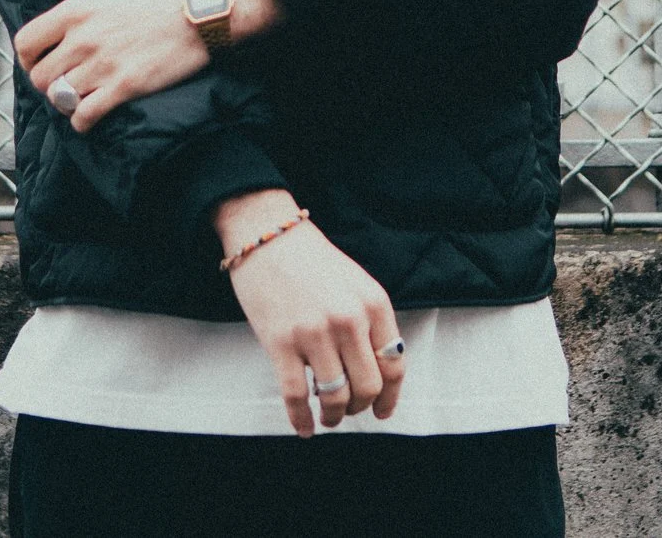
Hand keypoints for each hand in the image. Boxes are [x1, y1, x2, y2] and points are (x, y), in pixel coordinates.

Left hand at [14, 0, 280, 131]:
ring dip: (64, 101)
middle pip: (39, 76)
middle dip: (46, 81)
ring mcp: (103, 66)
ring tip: (77, 95)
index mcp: (76, 10)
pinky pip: (84, 116)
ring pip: (59, 98)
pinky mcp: (124, 87)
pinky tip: (90, 113)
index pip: (25, 43)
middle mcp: (83, 39)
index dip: (27, 56)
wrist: (201, 11)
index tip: (40, 59)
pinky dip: (81, 120)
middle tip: (62, 79)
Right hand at [216, 189, 405, 436]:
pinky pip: (296, 396)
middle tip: (349, 410)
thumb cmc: (311, 260)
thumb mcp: (355, 284)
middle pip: (368, 387)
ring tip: (327, 416)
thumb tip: (379, 371)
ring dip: (333, 416)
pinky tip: (303, 427)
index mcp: (373, 304)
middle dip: (359, 407)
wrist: (267, 235)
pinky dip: (301, 419)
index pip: (394, 365)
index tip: (382, 410)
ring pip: (335, 397)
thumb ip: (370, 322)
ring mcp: (314, 333)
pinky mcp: (281, 343)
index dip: (390, 396)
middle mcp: (349, 319)